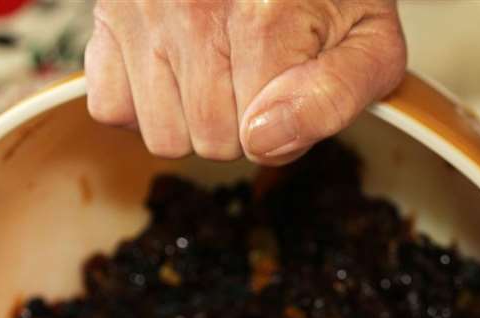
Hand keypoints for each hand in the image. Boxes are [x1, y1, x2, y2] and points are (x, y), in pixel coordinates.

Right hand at [85, 0, 405, 163]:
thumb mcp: (370, 42)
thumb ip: (334, 97)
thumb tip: (264, 142)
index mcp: (263, 14)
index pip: (257, 143)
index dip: (285, 127)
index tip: (295, 86)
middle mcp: (193, 7)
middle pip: (209, 141)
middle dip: (241, 124)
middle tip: (259, 73)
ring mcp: (143, 8)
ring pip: (162, 133)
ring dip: (193, 117)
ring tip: (220, 67)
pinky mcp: (109, 11)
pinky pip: (110, 106)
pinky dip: (141, 100)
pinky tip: (176, 68)